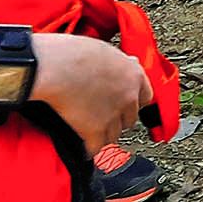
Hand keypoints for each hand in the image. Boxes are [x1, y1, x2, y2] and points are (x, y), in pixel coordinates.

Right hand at [28, 33, 153, 155]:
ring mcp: (113, 114)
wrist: (55, 66)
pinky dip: (90, 150)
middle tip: (107, 120)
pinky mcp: (95, 129)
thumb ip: (119, 63)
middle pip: (131, 118)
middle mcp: (129, 96)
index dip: (134, 103)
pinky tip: (86, 150)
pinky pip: (96, 147)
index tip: (127, 106)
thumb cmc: (73, 53)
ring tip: (96, 135)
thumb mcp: (106, 51)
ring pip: (115, 134)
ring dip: (105, 135)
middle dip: (119, 120)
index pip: (147, 97)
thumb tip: (127, 63)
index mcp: (134, 75)